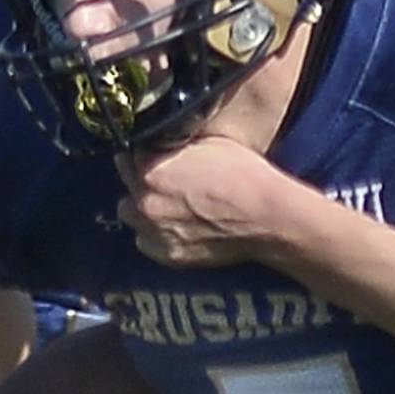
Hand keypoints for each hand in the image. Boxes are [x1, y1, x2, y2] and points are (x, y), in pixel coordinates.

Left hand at [115, 138, 293, 268]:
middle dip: (141, 177)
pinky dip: (155, 234)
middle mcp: (145, 199)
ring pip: (130, 213)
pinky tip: (176, 226)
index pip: (130, 153)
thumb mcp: (210, 142)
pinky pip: (146, 242)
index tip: (156, 153)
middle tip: (166, 178)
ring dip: (143, 207)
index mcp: (151, 167)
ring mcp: (154, 230)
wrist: (268, 217)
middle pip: (126, 182)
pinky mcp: (168, 255)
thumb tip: (164, 138)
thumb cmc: (246, 176)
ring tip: (166, 204)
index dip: (145, 151)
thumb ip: (176, 142)